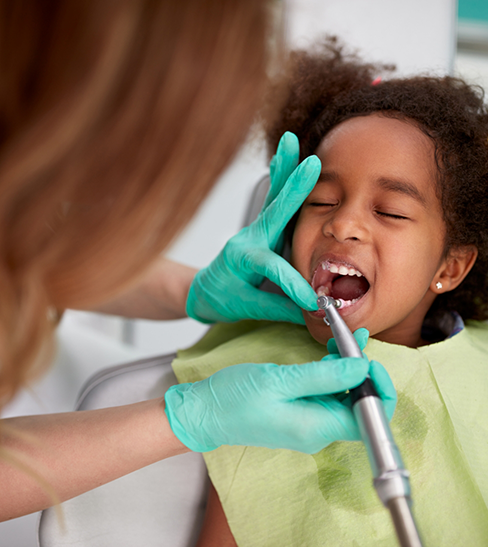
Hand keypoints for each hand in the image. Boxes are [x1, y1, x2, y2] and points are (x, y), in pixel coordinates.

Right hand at [164, 354, 384, 453]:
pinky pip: (327, 394)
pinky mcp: (301, 413)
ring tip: (342, 339)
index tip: (367, 359)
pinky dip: (332, 373)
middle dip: (363, 372)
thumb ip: (325, 375)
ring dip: (348, 369)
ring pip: (344, 397)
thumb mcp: (280, 379)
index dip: (378, 389)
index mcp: (316, 428)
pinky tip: (329, 353)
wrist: (204, 413)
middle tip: (354, 341)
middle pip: (360, 405)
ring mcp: (310, 423)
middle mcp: (319, 431)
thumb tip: (363, 367)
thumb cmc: (235, 398)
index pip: (370, 418)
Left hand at [186, 132, 319, 324]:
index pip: (273, 269)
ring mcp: (255, 231)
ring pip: (274, 198)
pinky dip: (281, 178)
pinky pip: (274, 201)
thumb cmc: (221, 298)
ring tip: (290, 142)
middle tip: (311, 163)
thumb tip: (312, 314)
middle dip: (293, 188)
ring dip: (285, 170)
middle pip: (274, 211)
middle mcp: (248, 239)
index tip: (312, 302)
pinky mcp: (262, 229)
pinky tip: (285, 157)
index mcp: (242, 261)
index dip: (294, 285)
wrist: (204, 289)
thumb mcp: (246, 309)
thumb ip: (280, 310)